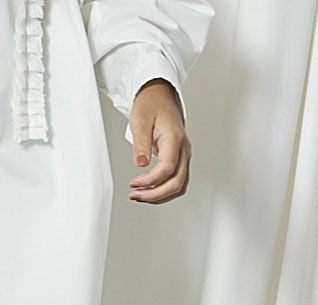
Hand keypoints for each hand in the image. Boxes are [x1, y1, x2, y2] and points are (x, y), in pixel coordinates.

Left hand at [127, 79, 191, 204]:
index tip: (134, 183)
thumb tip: (142, 163)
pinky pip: (176, 181)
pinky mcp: (180, 158)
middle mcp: (183, 149)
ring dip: (160, 196)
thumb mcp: (140, 120)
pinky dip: (163, 191)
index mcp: (175, 138)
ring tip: (140, 196)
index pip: (167, 169)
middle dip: (155, 194)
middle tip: (135, 195)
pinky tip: (149, 192)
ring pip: (179, 186)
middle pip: (176, 182)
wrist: (159, 95)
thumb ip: (141, 143)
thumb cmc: (151, 105)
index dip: (150, 181)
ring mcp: (183, 155)